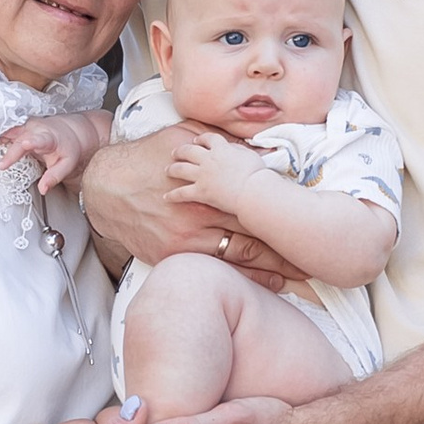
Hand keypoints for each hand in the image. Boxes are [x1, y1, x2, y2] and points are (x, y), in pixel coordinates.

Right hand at [0, 108, 108, 199]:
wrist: (70, 131)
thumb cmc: (68, 148)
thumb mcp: (67, 163)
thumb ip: (55, 176)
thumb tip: (43, 189)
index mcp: (48, 137)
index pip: (37, 139)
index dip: (29, 143)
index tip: (22, 147)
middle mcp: (35, 129)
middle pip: (19, 136)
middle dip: (8, 149)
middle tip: (0, 165)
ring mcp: (25, 127)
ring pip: (8, 130)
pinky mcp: (19, 128)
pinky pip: (5, 130)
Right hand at [80, 131, 294, 286]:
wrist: (105, 186)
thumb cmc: (146, 158)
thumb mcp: (183, 137)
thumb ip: (219, 143)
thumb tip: (255, 144)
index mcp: (208, 188)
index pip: (257, 206)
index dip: (287, 217)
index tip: (312, 224)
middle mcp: (201, 217)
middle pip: (255, 236)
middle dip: (288, 248)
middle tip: (318, 258)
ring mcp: (187, 241)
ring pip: (240, 259)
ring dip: (272, 270)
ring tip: (302, 279)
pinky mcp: (173, 257)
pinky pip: (216, 271)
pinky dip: (244, 279)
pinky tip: (269, 285)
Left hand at [163, 128, 263, 214]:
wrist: (253, 190)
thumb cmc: (256, 174)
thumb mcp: (249, 154)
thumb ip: (238, 149)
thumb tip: (233, 148)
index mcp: (221, 148)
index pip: (207, 138)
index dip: (200, 138)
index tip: (196, 140)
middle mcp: (208, 159)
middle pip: (189, 151)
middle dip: (180, 151)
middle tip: (175, 153)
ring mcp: (202, 175)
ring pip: (181, 169)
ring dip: (173, 169)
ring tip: (168, 170)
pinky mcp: (200, 191)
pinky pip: (182, 193)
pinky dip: (173, 195)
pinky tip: (166, 197)